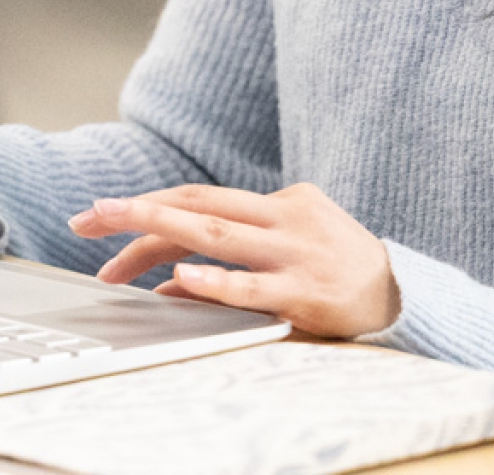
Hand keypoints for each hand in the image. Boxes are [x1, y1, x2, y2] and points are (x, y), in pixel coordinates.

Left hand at [66, 183, 400, 338]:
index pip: (200, 198)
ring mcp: (293, 253)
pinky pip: (251, 286)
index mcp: (278, 201)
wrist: (406, 295)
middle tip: (88, 216)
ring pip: (217, 234)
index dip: (147, 205)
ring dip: (158, 233)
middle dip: (137, 210)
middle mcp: (282, 218)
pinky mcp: (304, 292)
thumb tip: (168, 282)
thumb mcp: (287, 249)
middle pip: (198, 204)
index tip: (101, 215)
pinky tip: (180, 279)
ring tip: (113, 239)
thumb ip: (233, 259)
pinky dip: (214, 282)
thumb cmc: (337, 271)